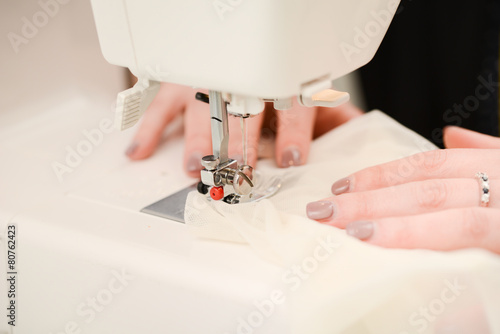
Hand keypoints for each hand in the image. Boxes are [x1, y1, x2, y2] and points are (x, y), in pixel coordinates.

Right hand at [125, 83, 361, 176]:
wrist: (248, 52)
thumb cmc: (278, 82)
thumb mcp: (309, 94)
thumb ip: (332, 117)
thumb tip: (357, 134)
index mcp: (278, 83)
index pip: (289, 103)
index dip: (293, 131)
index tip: (292, 158)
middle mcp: (241, 80)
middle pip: (240, 110)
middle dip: (239, 142)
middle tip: (237, 169)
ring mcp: (207, 80)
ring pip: (200, 105)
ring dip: (196, 137)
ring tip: (195, 166)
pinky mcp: (180, 83)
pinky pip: (159, 103)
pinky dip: (148, 128)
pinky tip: (139, 151)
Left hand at [306, 126, 499, 253]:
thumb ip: (484, 154)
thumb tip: (450, 134)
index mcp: (494, 167)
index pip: (426, 166)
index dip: (379, 175)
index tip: (338, 187)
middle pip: (425, 190)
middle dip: (370, 201)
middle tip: (323, 212)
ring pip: (446, 215)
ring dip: (393, 224)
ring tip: (350, 234)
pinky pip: (470, 244)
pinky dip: (428, 247)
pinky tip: (392, 257)